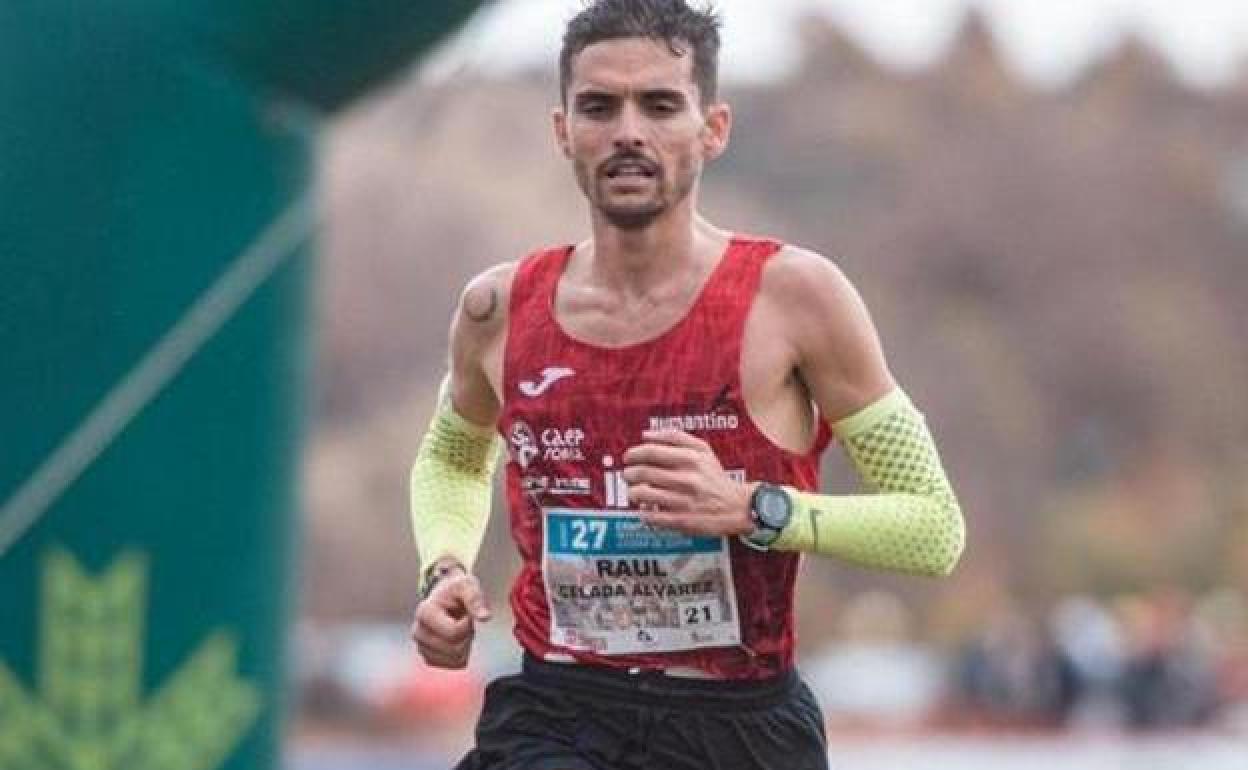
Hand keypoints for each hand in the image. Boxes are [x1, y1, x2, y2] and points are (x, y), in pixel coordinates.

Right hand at [410, 570, 490, 668]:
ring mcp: (421, 647)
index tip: (466, 613)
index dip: (468, 624)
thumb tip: (485, 617)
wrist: (445, 596)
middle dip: (467, 635)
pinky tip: (457, 639)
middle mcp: (418, 632)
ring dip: (465, 645)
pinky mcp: (428, 658)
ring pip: (455, 660)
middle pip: (455, 649)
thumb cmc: (456, 589)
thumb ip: (476, 599)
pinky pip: (454, 665)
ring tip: (460, 628)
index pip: (453, 633)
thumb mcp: (467, 585)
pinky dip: (462, 654)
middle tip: (464, 621)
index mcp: (424, 612)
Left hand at [622, 429, 754, 536]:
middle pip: (642, 472)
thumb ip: (674, 437)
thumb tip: (646, 435)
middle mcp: (687, 479)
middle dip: (629, 473)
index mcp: (691, 459)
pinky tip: (646, 508)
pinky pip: (650, 516)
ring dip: (632, 492)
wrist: (738, 507)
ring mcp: (683, 501)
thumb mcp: (702, 450)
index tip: (628, 458)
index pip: (651, 452)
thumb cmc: (715, 478)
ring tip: (635, 492)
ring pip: (642, 494)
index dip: (633, 454)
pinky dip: (643, 511)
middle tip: (628, 475)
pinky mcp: (681, 521)